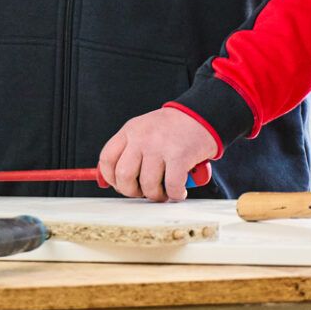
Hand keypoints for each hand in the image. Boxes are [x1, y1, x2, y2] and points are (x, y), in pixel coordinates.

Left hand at [97, 107, 222, 201]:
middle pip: (124, 175)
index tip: (120, 185)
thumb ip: (129, 150)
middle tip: (142, 192)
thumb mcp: (145, 129)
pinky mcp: (180, 155)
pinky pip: (172, 185)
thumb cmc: (174, 127)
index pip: (107, 158)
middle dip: (132, 191)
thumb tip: (112, 180)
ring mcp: (160, 146)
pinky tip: (179, 191)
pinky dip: (175, 193)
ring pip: (148, 184)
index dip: (110, 178)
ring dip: (156, 195)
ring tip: (164, 193)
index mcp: (131, 130)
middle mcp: (142, 137)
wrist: (203, 114)